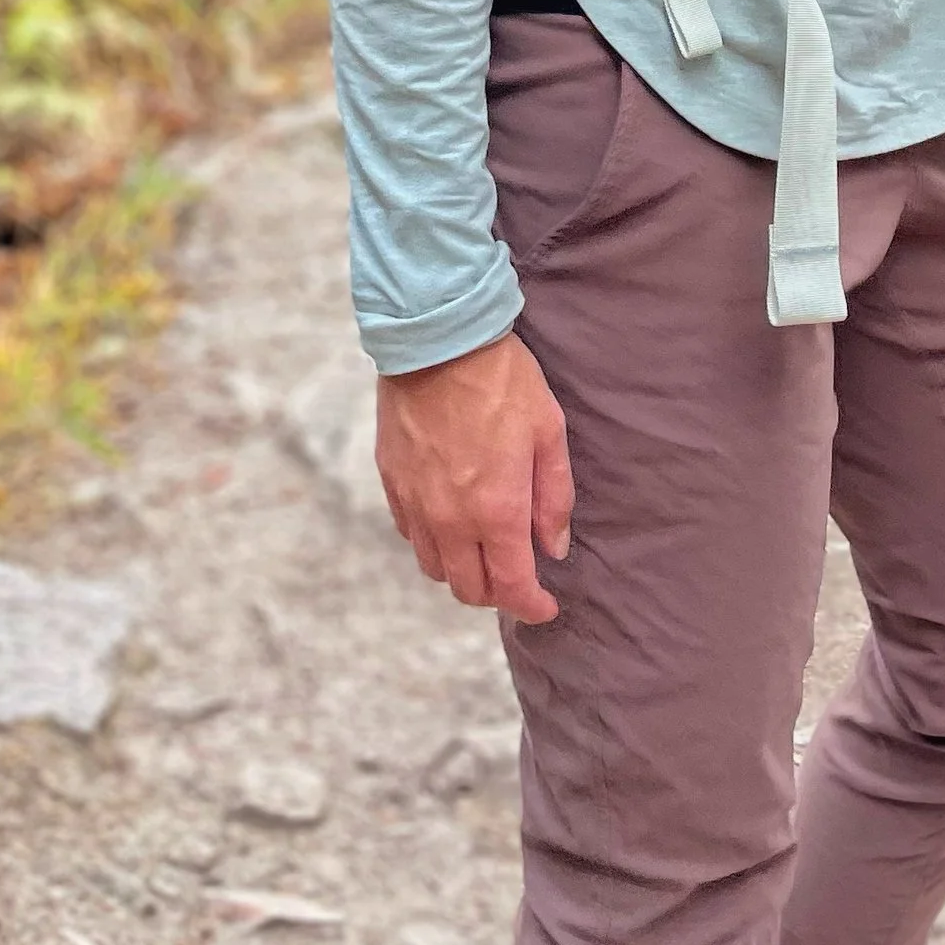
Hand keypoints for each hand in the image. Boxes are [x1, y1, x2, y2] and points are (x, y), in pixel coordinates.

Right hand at [374, 331, 572, 626]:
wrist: (438, 337)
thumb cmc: (502, 380)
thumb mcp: (548, 431)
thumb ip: (554, 497)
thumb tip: (554, 548)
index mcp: (495, 510)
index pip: (512, 587)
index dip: (532, 607)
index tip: (546, 607)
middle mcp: (449, 519)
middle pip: (468, 589)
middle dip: (497, 594)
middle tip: (517, 578)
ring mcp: (415, 503)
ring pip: (435, 568)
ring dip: (462, 570)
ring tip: (484, 549)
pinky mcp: (391, 482)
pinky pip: (409, 534)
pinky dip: (432, 541)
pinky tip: (450, 519)